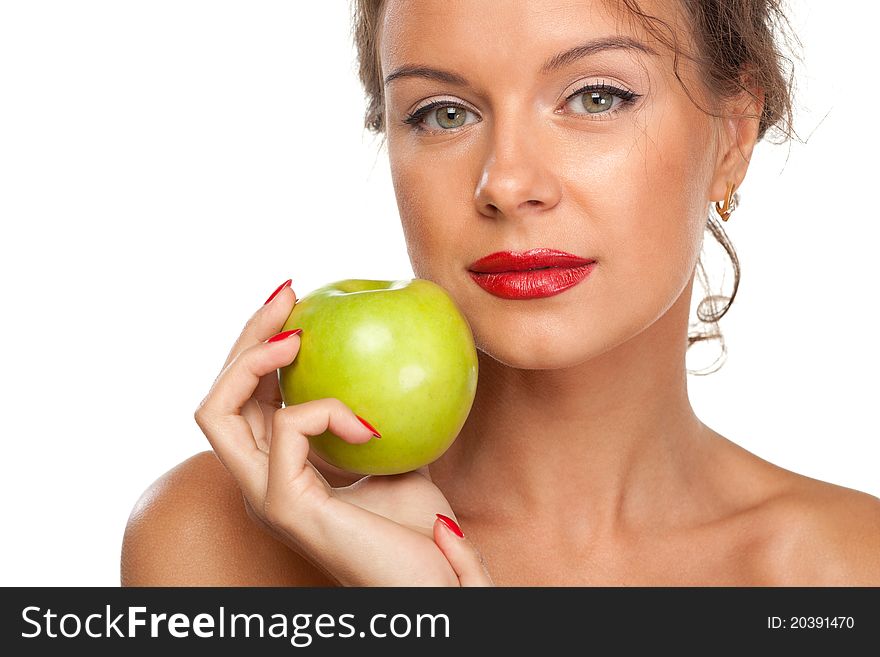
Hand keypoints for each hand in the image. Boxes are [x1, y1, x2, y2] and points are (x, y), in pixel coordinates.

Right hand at [193, 279, 492, 585]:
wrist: (433, 590)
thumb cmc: (420, 533)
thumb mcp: (399, 456)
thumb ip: (380, 414)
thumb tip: (394, 356)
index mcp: (281, 467)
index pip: (248, 396)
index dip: (261, 343)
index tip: (299, 301)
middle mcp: (260, 478)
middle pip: (219, 394)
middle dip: (246, 335)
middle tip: (289, 295)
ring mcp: (264, 494)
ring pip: (215, 410)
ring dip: (252, 358)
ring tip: (297, 334)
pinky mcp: (283, 505)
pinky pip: (285, 432)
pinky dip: (323, 410)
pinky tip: (367, 424)